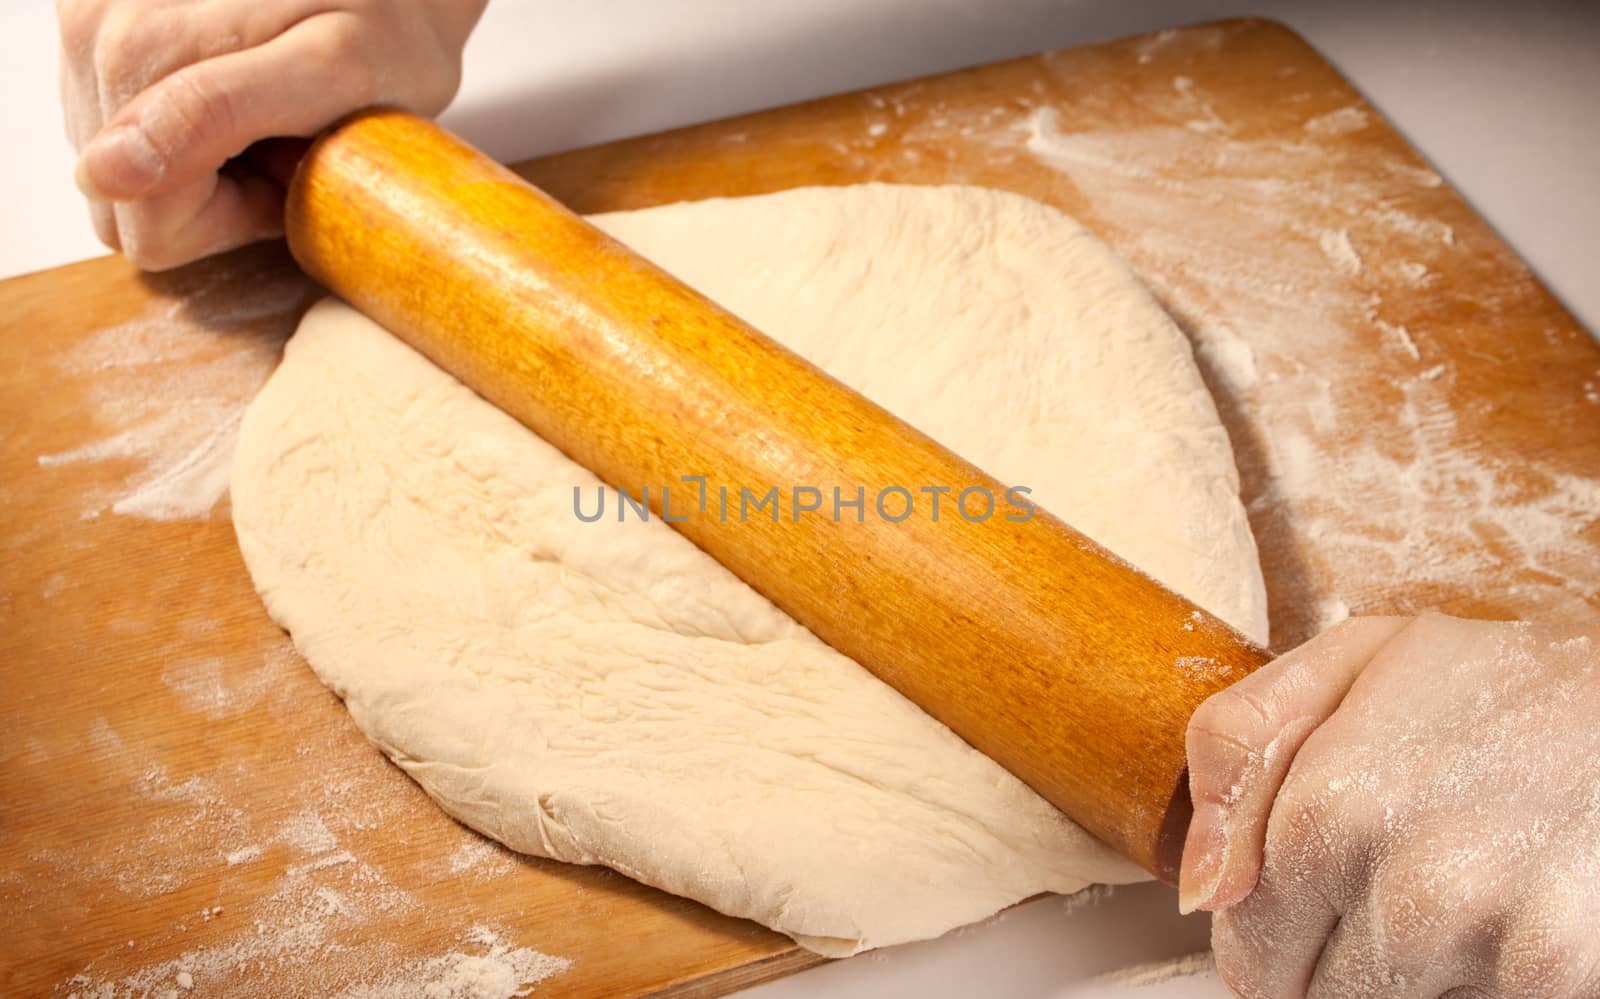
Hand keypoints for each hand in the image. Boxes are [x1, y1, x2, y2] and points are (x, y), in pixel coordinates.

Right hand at [57, 0, 487, 269]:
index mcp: (133, 56)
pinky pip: (125, 134)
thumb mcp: (331, 73)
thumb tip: (105, 171)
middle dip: (213, 189)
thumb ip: (216, 114)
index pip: (150, 228)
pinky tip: (238, 89)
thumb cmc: (386, 29)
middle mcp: (88, 35)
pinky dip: (182, 130)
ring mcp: (85, 31)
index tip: (292, 164)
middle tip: (285, 134)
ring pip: (122, 175)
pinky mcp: (96, 30)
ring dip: (198, 163)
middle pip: (127, 204)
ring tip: (265, 110)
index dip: (236, 217)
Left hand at [1182, 613, 1599, 996]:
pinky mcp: (1562, 980)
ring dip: (1417, 977)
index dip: (1273, 938)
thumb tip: (1198, 888)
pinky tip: (1512, 914)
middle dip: (1338, 962)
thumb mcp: (1349, 662)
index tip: (1313, 904)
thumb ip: (1237, 750)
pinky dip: (1488, 984)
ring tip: (1462, 891)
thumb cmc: (1504, 681)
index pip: (1249, 959)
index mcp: (1327, 814)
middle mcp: (1408, 892)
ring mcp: (1494, 945)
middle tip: (1398, 886)